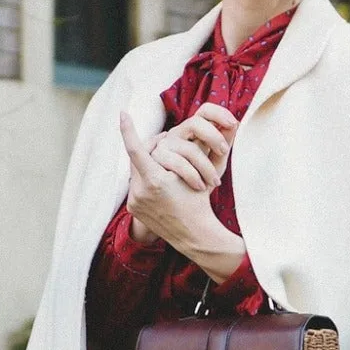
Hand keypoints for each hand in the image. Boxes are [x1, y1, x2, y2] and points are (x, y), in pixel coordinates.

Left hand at [120, 111, 247, 283]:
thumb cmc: (202, 202)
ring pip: (135, 170)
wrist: (194, 236)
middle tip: (159, 140)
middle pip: (137, 157)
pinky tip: (157, 178)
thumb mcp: (203, 173)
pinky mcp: (133, 208)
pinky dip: (145, 178)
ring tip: (161, 160)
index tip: (123, 114)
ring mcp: (134, 200)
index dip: (128, 130)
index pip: (135, 149)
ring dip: (147, 163)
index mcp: (156, 181)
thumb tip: (226, 124)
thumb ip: (206, 148)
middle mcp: (140, 191)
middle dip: (147, 147)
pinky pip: (135, 184)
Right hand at [149, 103, 236, 192]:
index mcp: (193, 130)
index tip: (233, 124)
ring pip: (189, 148)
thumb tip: (236, 124)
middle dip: (213, 137)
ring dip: (207, 167)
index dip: (219, 113)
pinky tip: (200, 186)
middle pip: (195, 123)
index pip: (205, 111)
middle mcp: (177, 133)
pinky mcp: (155, 158)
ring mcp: (165, 144)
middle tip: (224, 151)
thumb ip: (224, 144)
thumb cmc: (200, 180)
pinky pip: (178, 163)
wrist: (180, 203)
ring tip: (215, 182)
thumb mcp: (216, 163)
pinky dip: (192, 175)